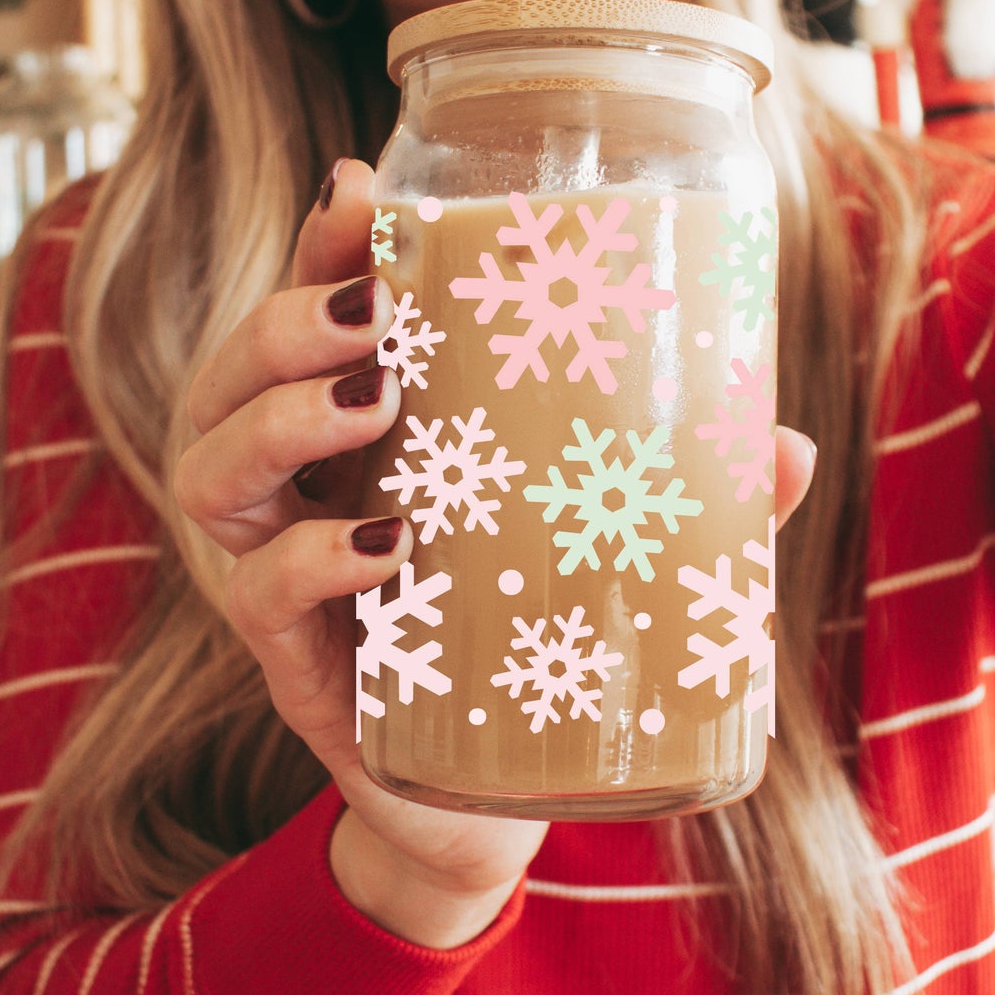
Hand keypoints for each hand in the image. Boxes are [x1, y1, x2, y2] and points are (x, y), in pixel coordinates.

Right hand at [175, 160, 818, 949]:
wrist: (496, 804)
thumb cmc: (536, 649)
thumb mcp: (601, 554)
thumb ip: (683, 502)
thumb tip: (786, 445)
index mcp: (362, 446)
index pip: (310, 322)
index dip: (318, 250)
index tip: (358, 190)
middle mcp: (302, 500)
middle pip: (227, 378)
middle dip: (284, 321)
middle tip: (375, 310)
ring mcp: (284, 584)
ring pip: (208, 474)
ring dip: (276, 417)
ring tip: (373, 396)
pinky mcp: (295, 671)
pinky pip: (259, 596)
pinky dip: (311, 559)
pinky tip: (384, 541)